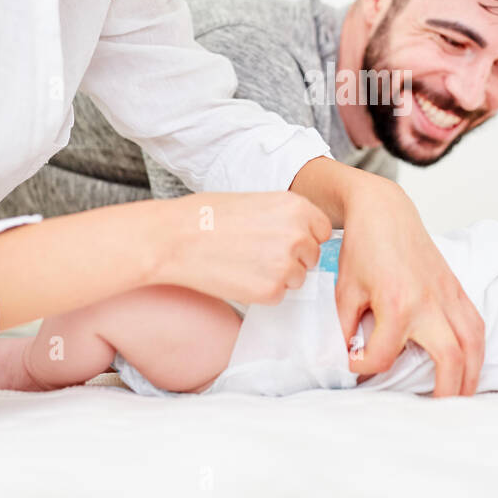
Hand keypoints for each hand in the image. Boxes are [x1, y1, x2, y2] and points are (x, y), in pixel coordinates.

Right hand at [147, 192, 331, 304]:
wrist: (175, 238)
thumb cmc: (207, 215)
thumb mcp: (256, 201)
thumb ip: (284, 217)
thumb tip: (302, 235)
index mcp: (297, 207)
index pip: (322, 230)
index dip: (304, 237)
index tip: (284, 240)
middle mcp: (298, 235)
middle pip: (311, 256)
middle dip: (291, 258)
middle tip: (257, 252)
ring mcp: (286, 265)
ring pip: (296, 278)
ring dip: (277, 276)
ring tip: (244, 262)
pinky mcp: (271, 291)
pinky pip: (277, 296)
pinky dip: (261, 291)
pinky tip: (238, 275)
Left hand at [333, 178, 483, 396]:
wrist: (384, 211)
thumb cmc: (364, 246)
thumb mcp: (345, 290)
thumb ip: (347, 328)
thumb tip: (351, 356)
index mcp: (397, 304)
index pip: (383, 356)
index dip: (365, 366)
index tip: (355, 362)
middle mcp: (428, 303)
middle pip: (450, 359)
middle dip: (446, 391)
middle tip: (436, 412)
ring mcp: (447, 295)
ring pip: (473, 344)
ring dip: (471, 375)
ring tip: (462, 397)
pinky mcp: (456, 288)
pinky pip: (476, 324)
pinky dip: (476, 348)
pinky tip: (470, 364)